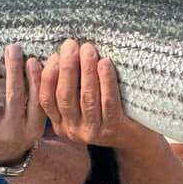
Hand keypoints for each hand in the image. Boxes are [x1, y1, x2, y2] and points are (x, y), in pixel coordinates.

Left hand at [0, 44, 46, 164]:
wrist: (5, 157)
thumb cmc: (22, 130)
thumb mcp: (37, 121)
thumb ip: (38, 98)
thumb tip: (36, 63)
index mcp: (33, 127)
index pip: (37, 101)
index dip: (35, 80)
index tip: (32, 59)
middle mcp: (13, 130)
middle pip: (14, 97)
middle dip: (13, 70)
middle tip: (12, 48)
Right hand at [39, 40, 156, 148]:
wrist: (136, 138)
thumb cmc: (106, 112)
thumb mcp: (81, 103)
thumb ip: (69, 86)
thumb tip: (52, 56)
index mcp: (61, 123)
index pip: (46, 99)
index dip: (48, 76)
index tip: (54, 55)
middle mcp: (73, 130)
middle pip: (65, 95)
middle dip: (67, 67)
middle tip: (71, 45)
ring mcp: (93, 132)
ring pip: (87, 97)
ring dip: (86, 70)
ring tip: (88, 49)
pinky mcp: (114, 129)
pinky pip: (108, 101)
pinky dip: (106, 80)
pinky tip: (105, 63)